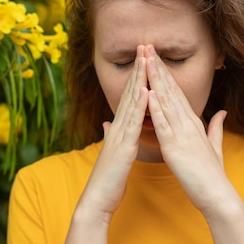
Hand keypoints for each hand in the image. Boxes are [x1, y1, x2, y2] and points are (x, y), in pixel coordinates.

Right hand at [74, 45, 148, 222]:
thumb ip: (111, 134)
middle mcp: (118, 125)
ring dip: (138, 79)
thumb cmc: (108, 177)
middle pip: (130, 92)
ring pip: (131, 101)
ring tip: (145, 58)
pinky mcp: (123, 146)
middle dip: (138, 68)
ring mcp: (119, 134)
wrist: (98, 198)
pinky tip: (145, 90)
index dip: (137, 75)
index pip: (130, 96)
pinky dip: (140, 105)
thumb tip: (108, 122)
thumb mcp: (112, 151)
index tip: (144, 57)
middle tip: (144, 45)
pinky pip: (133, 122)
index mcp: (119, 126)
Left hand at [144, 44, 232, 213]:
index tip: (156, 56)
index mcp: (193, 122)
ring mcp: (182, 133)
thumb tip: (221, 111)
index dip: (166, 73)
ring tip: (146, 60)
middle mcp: (188, 122)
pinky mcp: (175, 146)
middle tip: (147, 46)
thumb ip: (216, 126)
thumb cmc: (212, 173)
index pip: (177, 92)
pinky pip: (164, 124)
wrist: (217, 194)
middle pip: (171, 89)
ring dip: (155, 79)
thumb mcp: (214, 145)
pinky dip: (156, 108)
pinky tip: (148, 93)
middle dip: (158, 67)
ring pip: (166, 101)